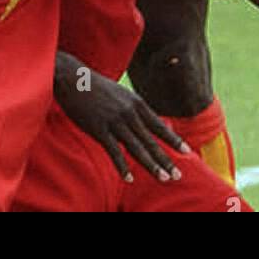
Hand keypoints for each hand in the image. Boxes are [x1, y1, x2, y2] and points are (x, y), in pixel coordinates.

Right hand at [54, 61, 188, 182]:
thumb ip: (135, 109)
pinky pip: (113, 151)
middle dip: (165, 160)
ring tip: (162, 178)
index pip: (159, 126)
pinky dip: (122, 166)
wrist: (72, 79)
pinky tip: (128, 179)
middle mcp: (129, 112)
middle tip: (177, 175)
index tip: (187, 152)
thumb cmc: (96, 87)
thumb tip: (151, 122)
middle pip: (150, 141)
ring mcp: (114, 121)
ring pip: (136, 148)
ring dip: (151, 165)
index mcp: (135, 103)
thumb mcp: (121, 94)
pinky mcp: (99, 128)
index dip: (173, 140)